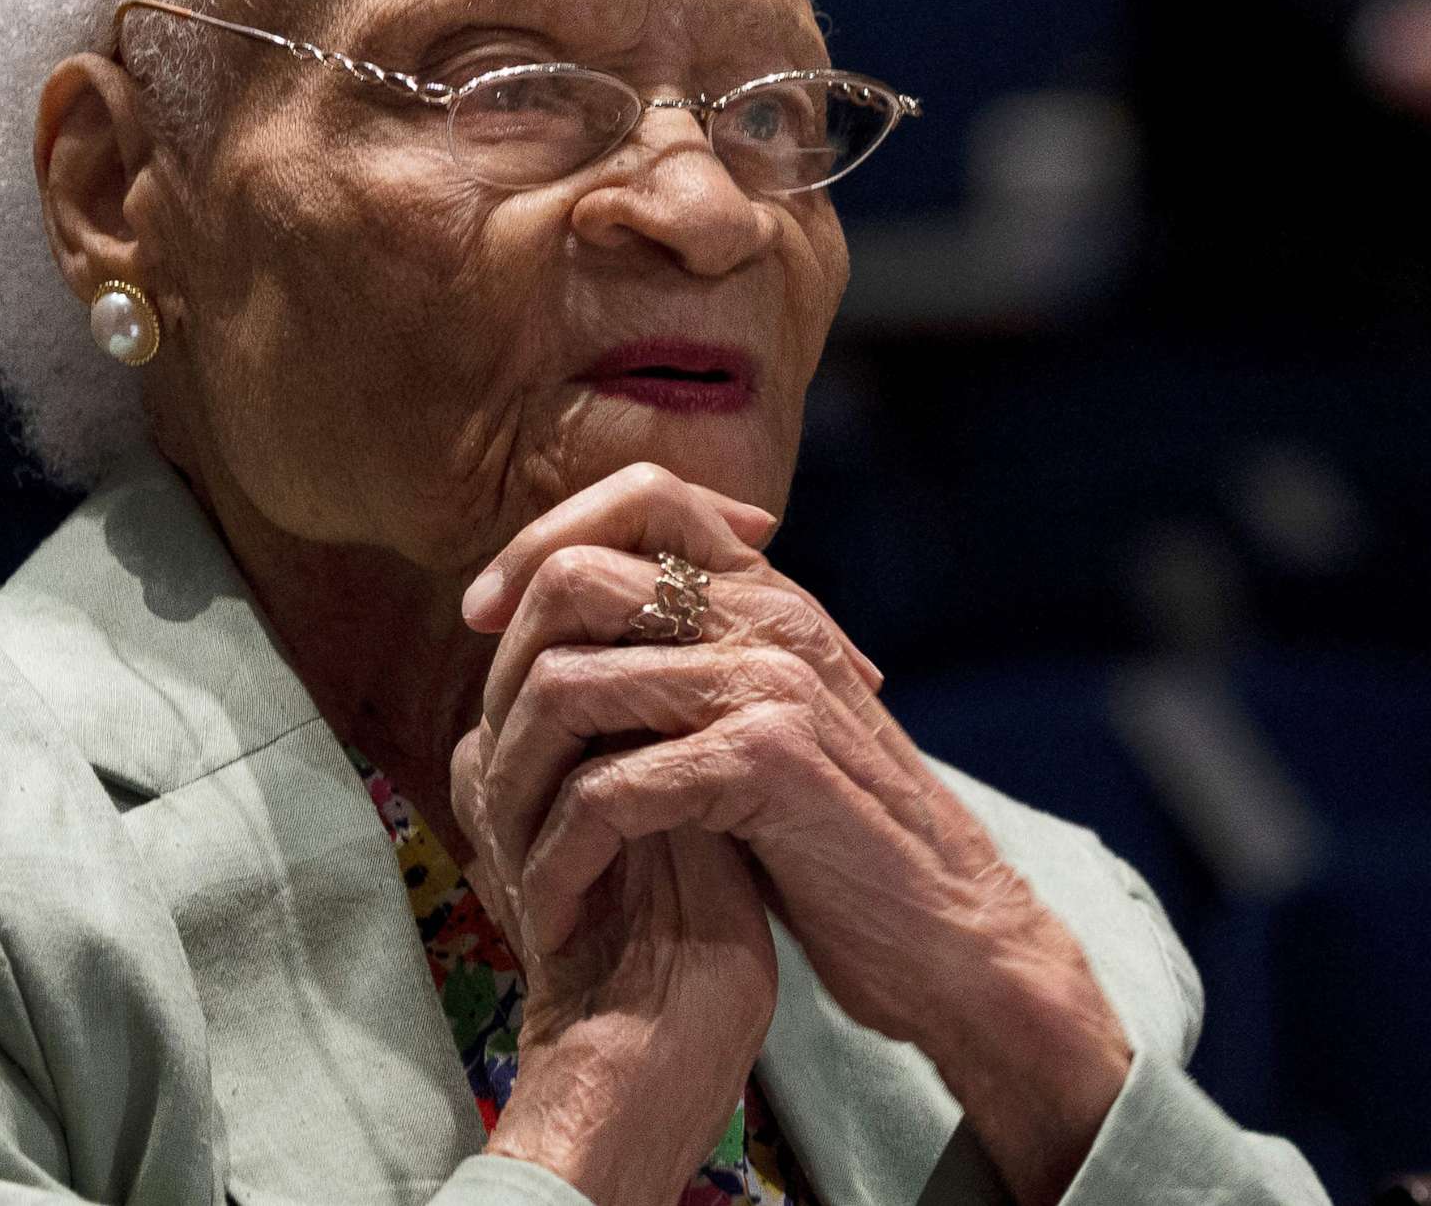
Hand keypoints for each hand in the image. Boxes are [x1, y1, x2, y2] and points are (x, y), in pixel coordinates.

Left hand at [456, 464, 1131, 1205]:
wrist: (946, 937)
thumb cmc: (832, 843)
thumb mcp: (756, 727)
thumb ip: (685, 665)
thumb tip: (554, 635)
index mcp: (768, 597)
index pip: (641, 492)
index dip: (540, 538)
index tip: (484, 617)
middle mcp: (771, 617)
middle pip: (575, 575)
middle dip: (503, 669)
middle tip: (487, 755)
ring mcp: (772, 681)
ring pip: (571, 682)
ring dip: (514, 776)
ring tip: (503, 845)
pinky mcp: (769, 761)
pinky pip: (611, 786)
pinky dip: (563, 852)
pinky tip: (558, 903)